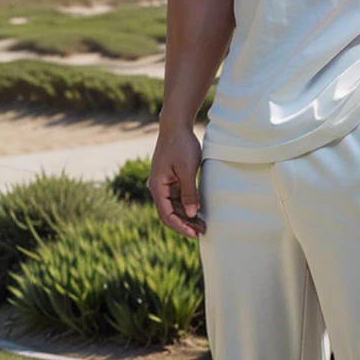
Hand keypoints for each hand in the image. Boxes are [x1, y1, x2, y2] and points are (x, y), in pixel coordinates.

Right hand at [148, 123, 205, 238]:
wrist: (176, 126)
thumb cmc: (181, 145)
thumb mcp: (187, 170)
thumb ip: (189, 192)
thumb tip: (191, 213)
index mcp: (157, 186)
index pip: (167, 215)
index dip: (181, 226)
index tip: (195, 233)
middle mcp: (157, 187)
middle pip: (170, 212)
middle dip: (185, 224)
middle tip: (202, 231)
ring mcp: (163, 183)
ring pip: (174, 206)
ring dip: (186, 216)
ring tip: (202, 224)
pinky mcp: (170, 179)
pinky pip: (177, 197)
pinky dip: (186, 205)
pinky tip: (197, 210)